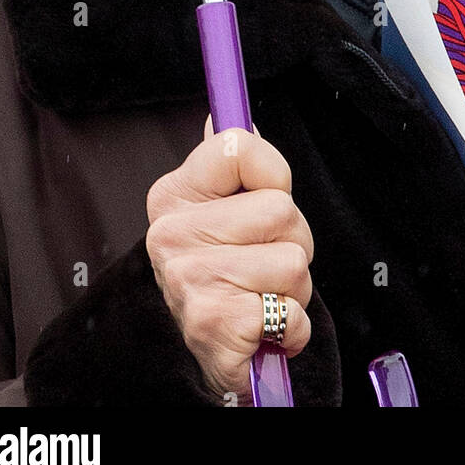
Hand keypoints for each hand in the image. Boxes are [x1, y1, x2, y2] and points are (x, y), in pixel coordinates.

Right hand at [146, 119, 312, 403]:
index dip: (273, 174)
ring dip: (294, 288)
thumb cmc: (229, 271)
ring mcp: (188, 282)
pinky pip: (291, 312)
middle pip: (281, 210)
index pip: (239, 146)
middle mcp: (171, 235)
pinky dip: (292, 328)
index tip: (263, 196)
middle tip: (263, 263)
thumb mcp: (225, 209)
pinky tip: (264, 330)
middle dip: (292, 241)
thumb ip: (233, 163)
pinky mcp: (213, 327)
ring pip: (293, 261)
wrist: (216, 352)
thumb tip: (223, 113)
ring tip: (263, 296)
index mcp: (173, 195)